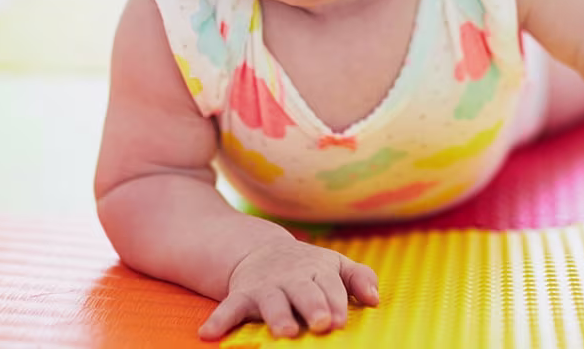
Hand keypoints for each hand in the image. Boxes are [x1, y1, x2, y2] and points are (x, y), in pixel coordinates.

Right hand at [198, 239, 380, 339]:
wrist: (261, 250)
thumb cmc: (308, 267)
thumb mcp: (334, 265)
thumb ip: (358, 278)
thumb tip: (375, 299)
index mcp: (318, 271)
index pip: (331, 286)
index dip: (336, 302)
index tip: (340, 321)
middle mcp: (292, 278)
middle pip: (304, 291)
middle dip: (313, 306)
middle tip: (322, 324)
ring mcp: (266, 286)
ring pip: (272, 301)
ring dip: (277, 316)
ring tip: (284, 332)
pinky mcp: (242, 295)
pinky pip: (229, 307)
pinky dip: (219, 319)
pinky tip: (209, 334)